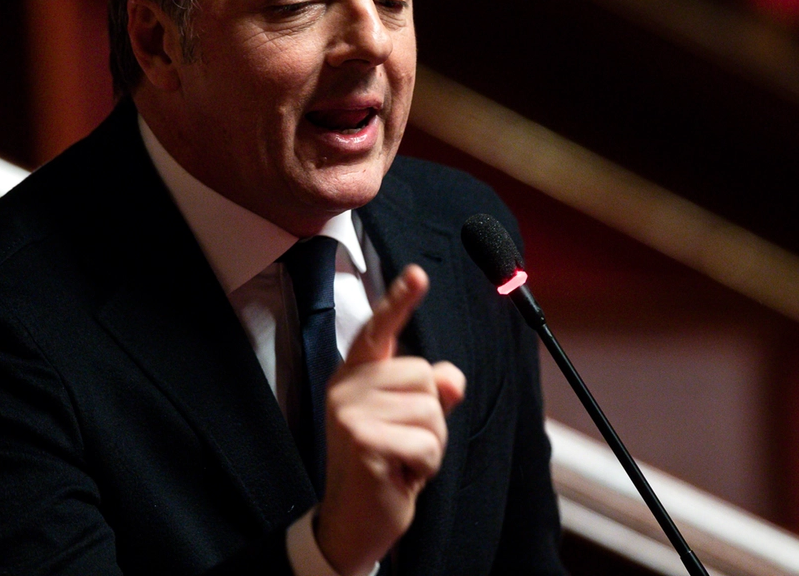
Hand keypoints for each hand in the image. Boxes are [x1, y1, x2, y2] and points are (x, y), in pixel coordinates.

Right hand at [313, 265, 466, 575]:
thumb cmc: (385, 467)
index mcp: (355, 375)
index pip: (378, 330)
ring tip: (402, 460)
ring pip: (431, 409)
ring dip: (430, 444)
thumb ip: (433, 392)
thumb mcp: (413, 423)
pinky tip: (400, 476)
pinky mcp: (364, 440)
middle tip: (403, 445)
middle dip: (431, 417)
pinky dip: (426, 466)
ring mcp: (350, 413)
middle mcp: (346, 387)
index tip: (418, 274)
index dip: (399, 300)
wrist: (354, 523)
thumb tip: (451, 377)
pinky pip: (428, 442)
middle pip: (425, 376)